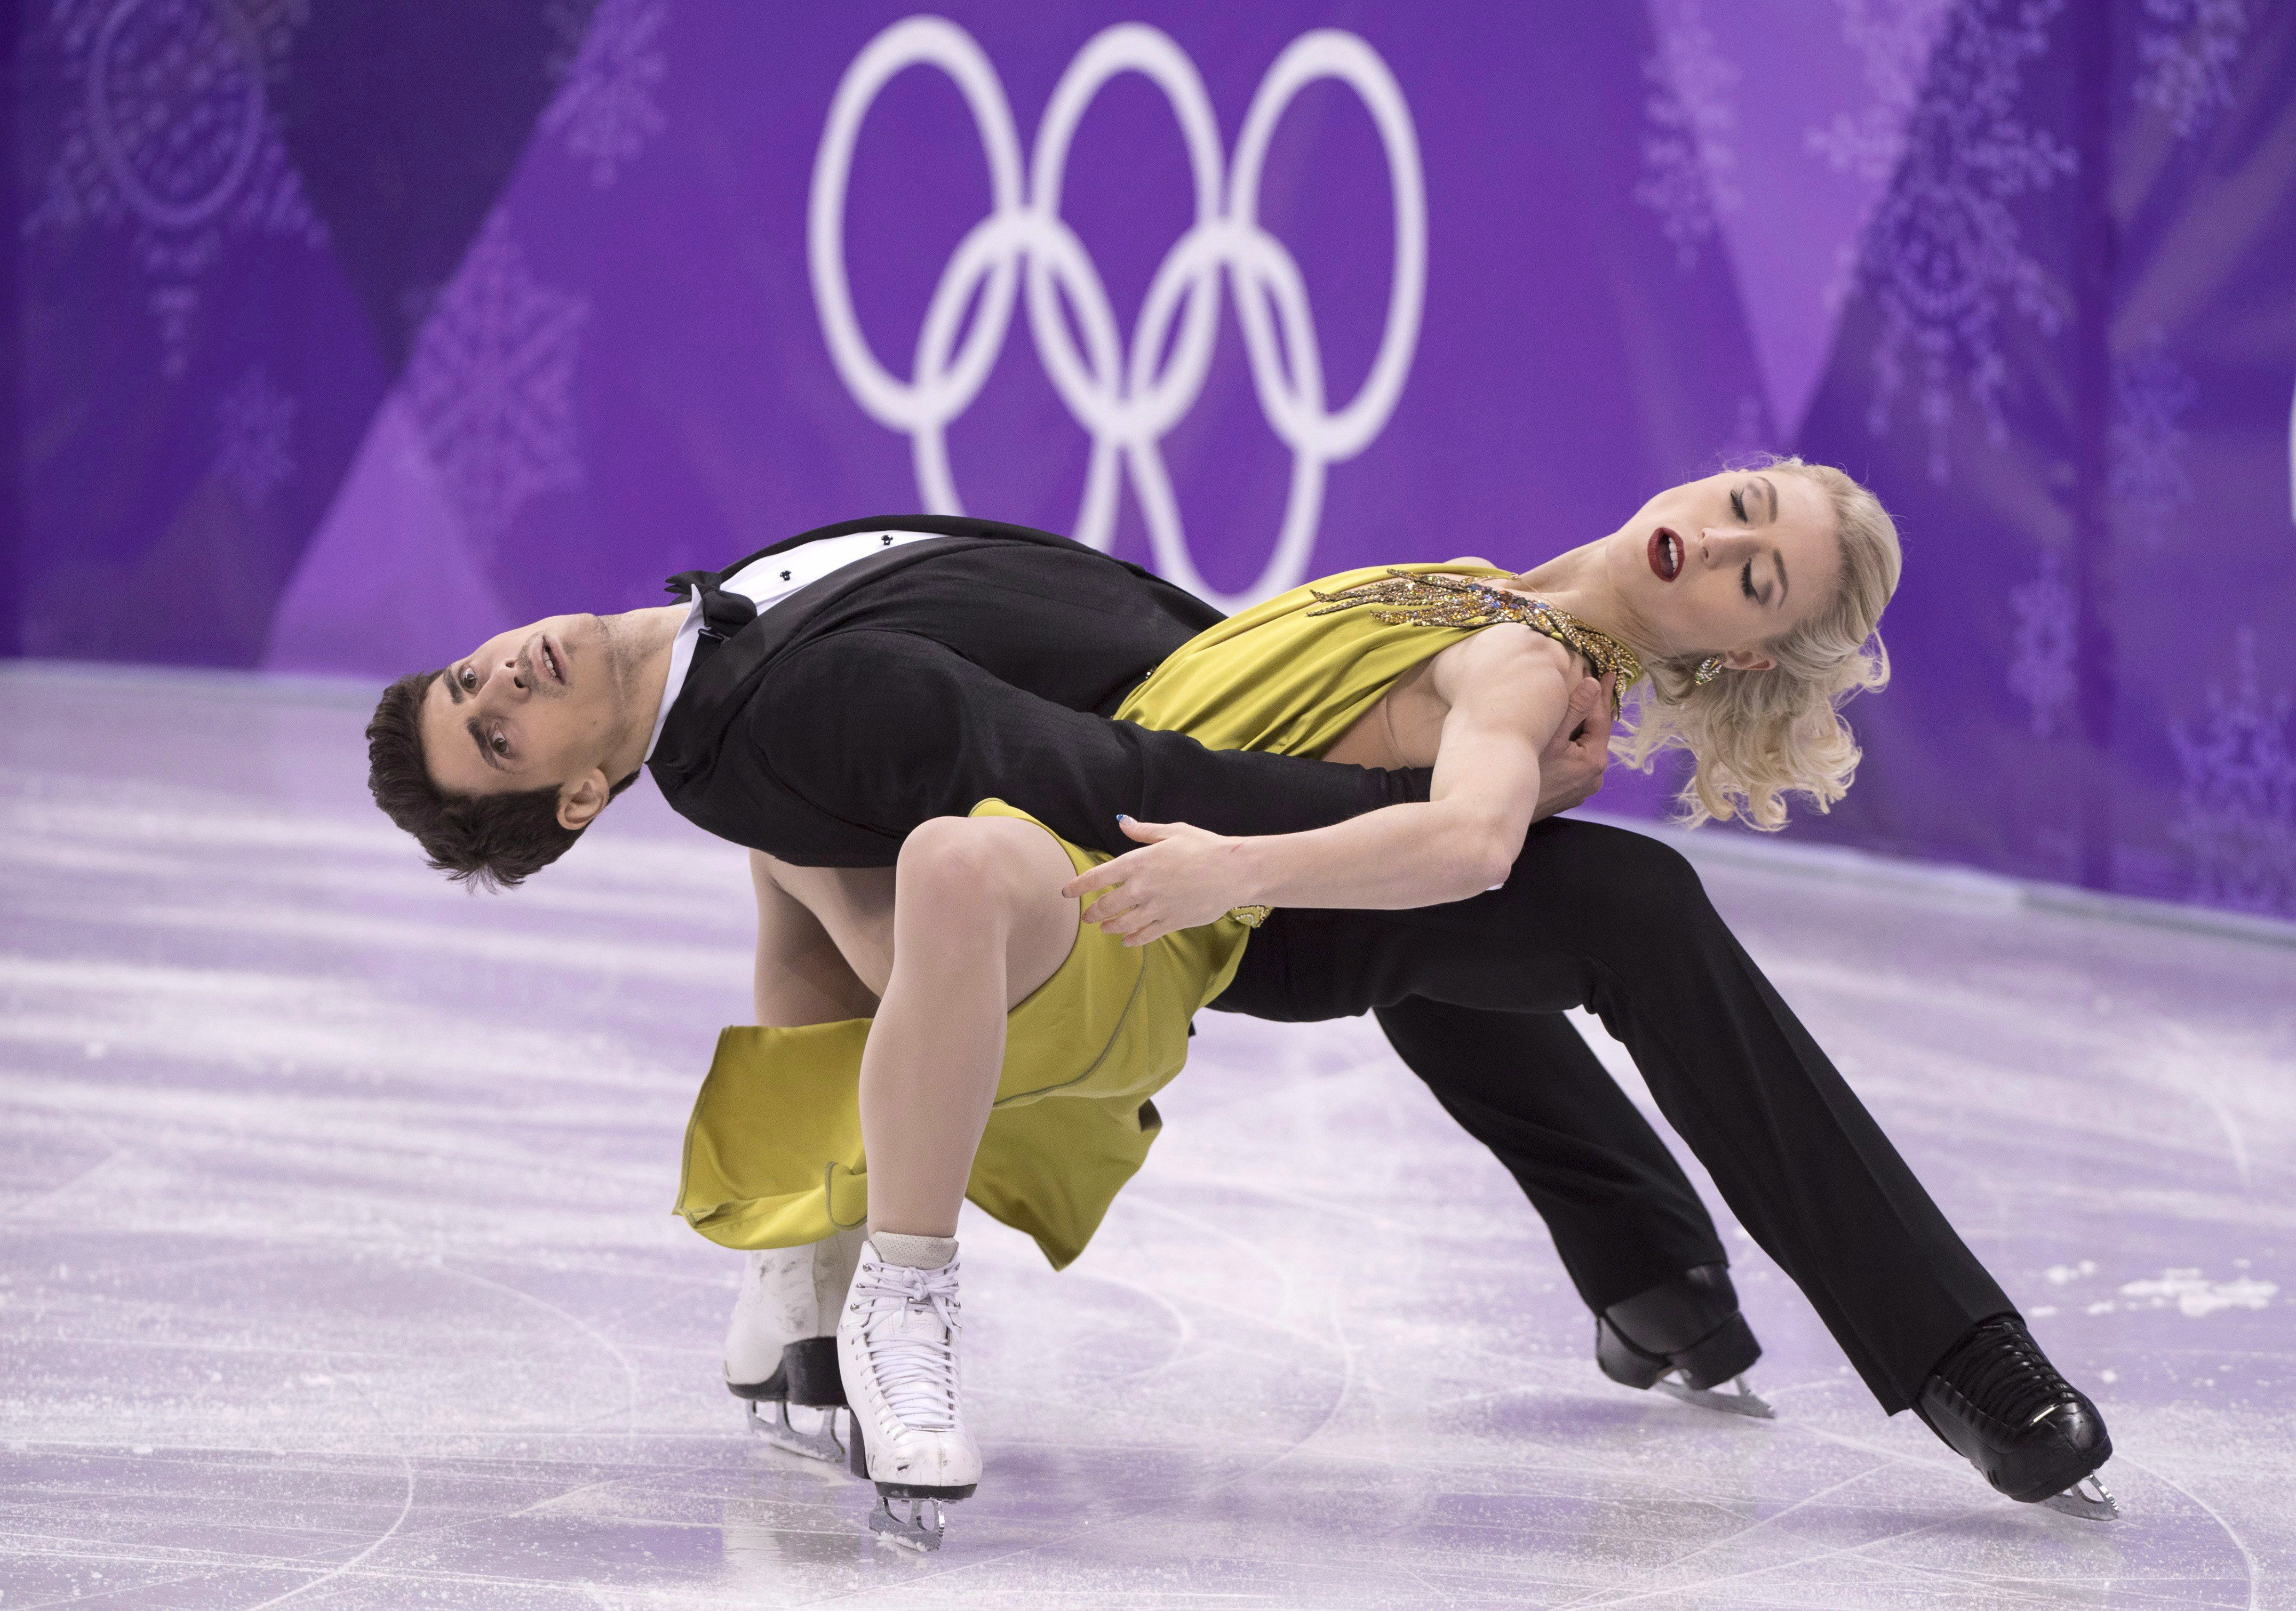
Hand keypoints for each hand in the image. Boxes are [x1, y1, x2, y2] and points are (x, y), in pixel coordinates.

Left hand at [1059, 817, 1246, 945]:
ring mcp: (1155, 908)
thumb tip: (1121, 821)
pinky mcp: (1171, 923)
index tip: (1065, 892)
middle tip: (1086, 916)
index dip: (1078, 886)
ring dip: (1110, 927)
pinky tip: (1127, 940)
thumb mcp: (1172, 832)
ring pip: (1123, 924)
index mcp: (1138, 862)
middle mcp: (1142, 888)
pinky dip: (1133, 939)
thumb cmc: (1204, 847)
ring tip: (1104, 928)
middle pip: (1106, 906)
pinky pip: (1145, 935)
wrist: (1234, 871)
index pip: (1097, 877)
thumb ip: (1143, 831)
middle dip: (1092, 912)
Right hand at [1531, 672, 1613, 821]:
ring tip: (1587, 705)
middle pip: (1597, 735)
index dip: (1603, 693)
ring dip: (1585, 728)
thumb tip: (1594, 684)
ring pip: (1587, 749)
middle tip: (1603, 682)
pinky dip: (1576, 746)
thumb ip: (1574, 709)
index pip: (1602, 719)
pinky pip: (1579, 763)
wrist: (1501, 806)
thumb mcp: (1550, 735)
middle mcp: (1594, 777)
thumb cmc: (1524, 770)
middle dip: (1597, 709)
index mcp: (1593, 760)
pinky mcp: (1571, 794)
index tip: (1608, 673)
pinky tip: (1568, 737)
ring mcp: (1583, 788)